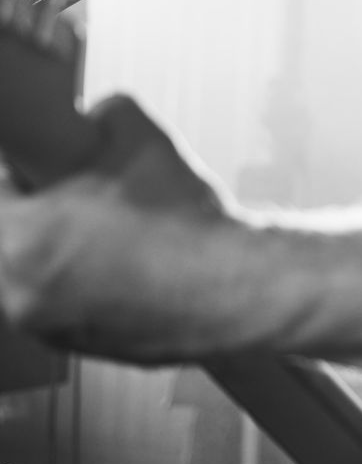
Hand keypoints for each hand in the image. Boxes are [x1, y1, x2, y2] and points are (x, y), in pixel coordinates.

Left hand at [0, 93, 236, 359]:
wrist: (237, 287)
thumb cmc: (188, 226)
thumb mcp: (139, 135)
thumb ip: (97, 117)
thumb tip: (87, 118)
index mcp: (19, 241)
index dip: (24, 169)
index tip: (43, 163)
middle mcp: (20, 295)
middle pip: (7, 235)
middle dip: (38, 209)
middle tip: (78, 192)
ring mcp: (46, 328)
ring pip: (30, 270)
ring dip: (56, 246)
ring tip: (108, 227)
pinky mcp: (75, 347)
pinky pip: (59, 300)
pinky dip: (80, 279)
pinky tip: (125, 260)